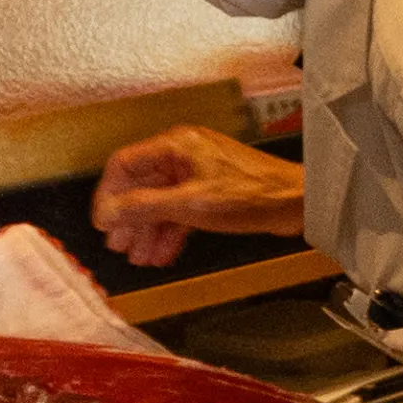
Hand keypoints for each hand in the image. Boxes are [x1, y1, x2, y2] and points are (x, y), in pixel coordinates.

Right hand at [94, 126, 307, 267]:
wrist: (300, 203)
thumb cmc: (253, 195)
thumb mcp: (190, 204)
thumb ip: (144, 207)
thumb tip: (107, 213)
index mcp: (176, 145)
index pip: (124, 165)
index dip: (109, 195)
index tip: (102, 223)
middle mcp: (185, 153)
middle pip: (141, 185)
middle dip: (129, 219)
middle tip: (118, 246)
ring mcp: (199, 171)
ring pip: (161, 201)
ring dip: (149, 230)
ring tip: (140, 258)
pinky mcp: (213, 189)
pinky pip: (181, 209)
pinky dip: (171, 231)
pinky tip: (163, 253)